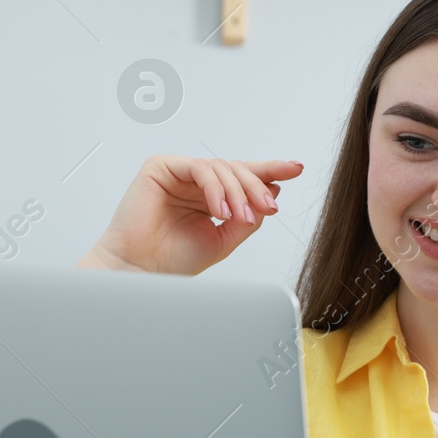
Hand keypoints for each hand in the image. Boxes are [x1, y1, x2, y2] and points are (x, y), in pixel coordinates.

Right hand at [80, 155, 303, 274]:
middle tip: (270, 206)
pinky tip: (219, 210)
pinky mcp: (161, 167)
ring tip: (240, 218)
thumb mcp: (224, 240)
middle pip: (237, 169)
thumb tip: (273, 192)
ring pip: (222, 168)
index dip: (270, 171)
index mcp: (210, 196)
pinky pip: (200, 168)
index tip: (296, 169)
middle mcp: (195, 182)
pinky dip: (215, 188)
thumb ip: (247, 217)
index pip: (243, 178)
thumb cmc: (174, 258)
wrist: (141, 270)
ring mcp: (179, 172)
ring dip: (237, 193)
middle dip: (257, 187)